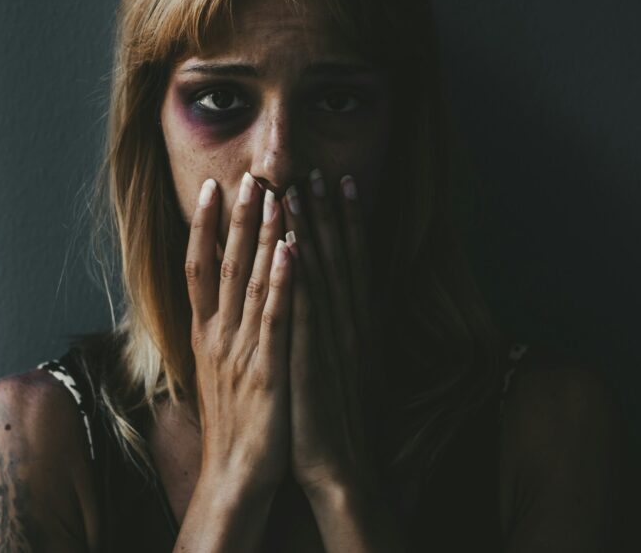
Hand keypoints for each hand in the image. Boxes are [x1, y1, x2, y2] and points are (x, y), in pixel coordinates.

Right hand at [185, 172, 293, 496]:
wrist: (234, 477)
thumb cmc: (232, 423)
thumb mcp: (217, 370)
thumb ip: (217, 332)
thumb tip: (215, 300)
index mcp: (206, 334)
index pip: (197, 267)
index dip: (202, 226)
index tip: (210, 188)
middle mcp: (218, 336)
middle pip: (223, 264)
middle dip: (235, 217)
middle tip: (247, 173)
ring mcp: (241, 352)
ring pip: (251, 283)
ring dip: (262, 237)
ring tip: (274, 195)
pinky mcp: (267, 372)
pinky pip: (277, 319)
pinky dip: (283, 282)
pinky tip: (292, 250)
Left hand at [281, 170, 384, 495]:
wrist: (338, 469)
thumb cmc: (334, 417)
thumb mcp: (341, 364)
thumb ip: (336, 327)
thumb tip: (330, 295)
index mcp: (352, 326)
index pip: (351, 262)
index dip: (347, 221)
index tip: (339, 182)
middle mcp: (345, 328)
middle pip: (337, 259)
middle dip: (327, 214)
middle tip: (316, 171)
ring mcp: (329, 345)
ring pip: (319, 278)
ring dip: (310, 234)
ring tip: (299, 194)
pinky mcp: (309, 365)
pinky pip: (302, 315)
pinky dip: (295, 281)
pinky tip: (288, 251)